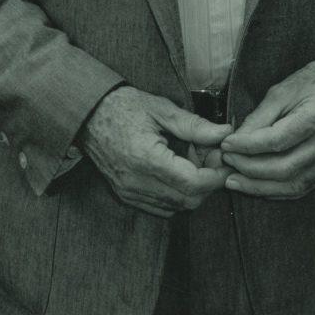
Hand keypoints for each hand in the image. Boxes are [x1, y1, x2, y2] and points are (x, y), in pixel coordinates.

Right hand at [80, 87, 232, 217]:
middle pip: (188, 200)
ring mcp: (130, 192)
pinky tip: (179, 171)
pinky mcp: (126, 196)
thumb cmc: (124, 106)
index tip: (226, 159)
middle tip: (213, 157)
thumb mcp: (161, 109)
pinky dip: (177, 195)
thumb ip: (194, 125)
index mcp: (146, 159)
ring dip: (194, 189)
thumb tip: (224, 133)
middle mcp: (137, 183)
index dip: (216, 175)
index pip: (193, 183)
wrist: (88, 115)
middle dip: (208, 182)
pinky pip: (161, 207)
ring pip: (176, 207)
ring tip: (195, 160)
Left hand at [220, 60, 314, 199]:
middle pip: (285, 167)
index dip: (249, 145)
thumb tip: (236, 141)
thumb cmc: (310, 84)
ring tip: (234, 181)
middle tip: (227, 161)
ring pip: (292, 184)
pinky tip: (256, 187)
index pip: (278, 140)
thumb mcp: (281, 91)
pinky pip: (300, 188)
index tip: (227, 144)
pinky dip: (276, 191)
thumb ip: (259, 117)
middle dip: (250, 168)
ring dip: (259, 186)